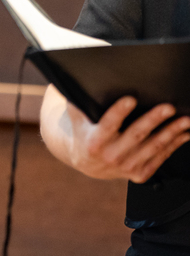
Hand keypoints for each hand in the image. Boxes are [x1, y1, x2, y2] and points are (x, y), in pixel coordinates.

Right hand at [42, 85, 189, 182]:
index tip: (130, 99)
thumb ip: (79, 103)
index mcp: (94, 142)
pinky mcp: (139, 173)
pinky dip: (174, 145)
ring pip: (153, 147)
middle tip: (168, 107)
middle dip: (154, 120)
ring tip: (184, 119)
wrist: (87, 163)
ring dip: (171, 132)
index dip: (119, 112)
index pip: (107, 125)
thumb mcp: (77, 118)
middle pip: (136, 135)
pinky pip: (160, 158)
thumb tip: (84, 81)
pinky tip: (183, 134)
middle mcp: (110, 156)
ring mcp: (126, 167)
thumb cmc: (84, 133)